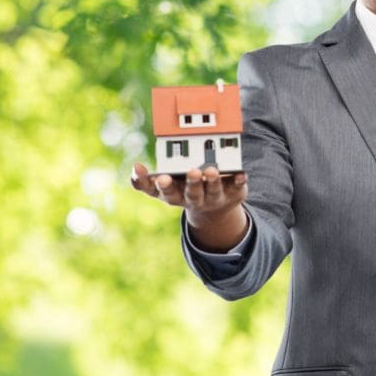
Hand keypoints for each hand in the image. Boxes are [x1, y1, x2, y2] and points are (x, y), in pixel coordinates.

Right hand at [131, 163, 249, 251]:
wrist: (214, 207)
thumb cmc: (184, 190)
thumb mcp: (163, 187)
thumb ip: (145, 180)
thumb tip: (134, 167)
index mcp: (175, 195)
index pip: (165, 193)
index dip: (163, 186)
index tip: (161, 177)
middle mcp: (194, 198)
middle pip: (192, 194)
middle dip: (192, 183)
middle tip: (193, 171)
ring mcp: (214, 197)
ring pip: (213, 191)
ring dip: (213, 181)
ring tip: (213, 170)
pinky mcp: (233, 193)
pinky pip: (237, 187)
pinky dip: (239, 181)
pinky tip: (241, 174)